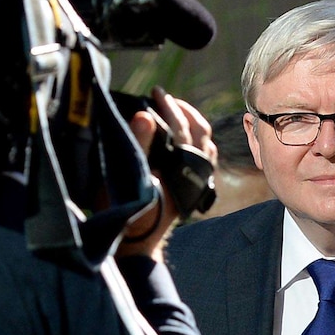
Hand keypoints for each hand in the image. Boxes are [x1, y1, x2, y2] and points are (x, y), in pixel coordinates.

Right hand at [118, 86, 216, 260]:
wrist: (138, 241)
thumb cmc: (129, 209)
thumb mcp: (127, 174)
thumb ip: (138, 144)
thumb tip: (146, 115)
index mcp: (181, 167)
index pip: (181, 128)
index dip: (168, 106)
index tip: (155, 92)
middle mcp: (195, 173)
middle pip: (200, 132)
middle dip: (182, 110)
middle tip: (163, 97)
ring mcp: (198, 180)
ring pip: (206, 143)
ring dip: (192, 123)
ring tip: (174, 109)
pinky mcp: (194, 186)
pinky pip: (204, 156)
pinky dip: (196, 140)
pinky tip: (181, 134)